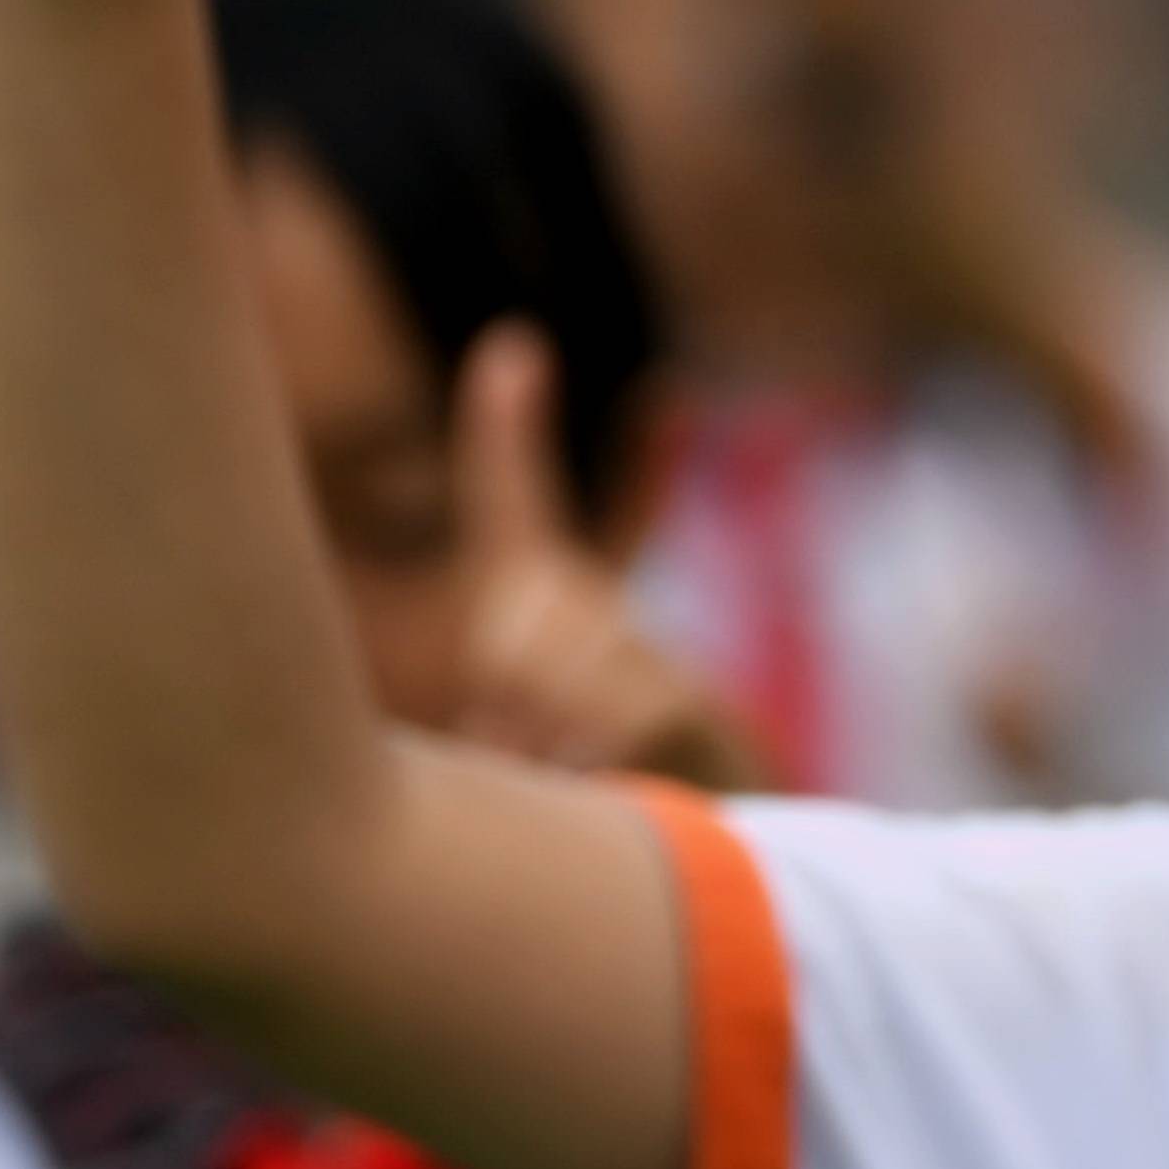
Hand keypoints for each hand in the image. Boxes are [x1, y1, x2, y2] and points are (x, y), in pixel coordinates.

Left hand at [443, 325, 767, 792]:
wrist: (693, 822)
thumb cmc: (567, 771)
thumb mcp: (493, 725)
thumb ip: (475, 691)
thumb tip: (492, 630)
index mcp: (539, 599)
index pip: (515, 500)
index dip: (506, 427)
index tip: (515, 346)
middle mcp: (591, 607)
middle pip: (508, 631)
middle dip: (496, 702)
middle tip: (516, 750)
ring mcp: (640, 647)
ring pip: (550, 676)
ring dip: (535, 748)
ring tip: (561, 774)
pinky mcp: (681, 700)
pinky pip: (604, 722)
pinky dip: (586, 770)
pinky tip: (603, 783)